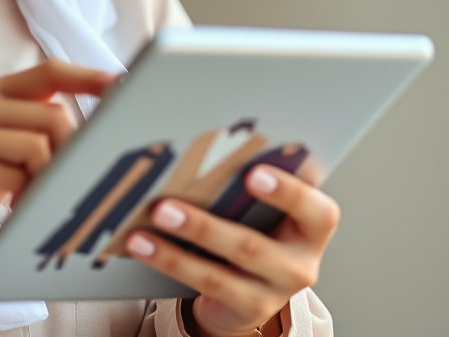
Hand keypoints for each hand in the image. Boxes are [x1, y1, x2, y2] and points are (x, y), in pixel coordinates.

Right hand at [0, 60, 113, 296]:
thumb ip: (28, 136)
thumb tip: (86, 138)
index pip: (48, 72)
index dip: (89, 77)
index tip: (123, 85)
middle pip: (55, 115)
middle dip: (71, 154)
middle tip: (67, 185)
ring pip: (42, 144)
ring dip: (49, 180)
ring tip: (36, 201)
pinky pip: (19, 174)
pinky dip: (29, 197)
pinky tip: (18, 209)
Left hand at [123, 166, 339, 336]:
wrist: (254, 289)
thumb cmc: (257, 230)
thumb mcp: (263, 208)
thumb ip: (246, 186)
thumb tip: (197, 152)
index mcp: (311, 228)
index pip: (317, 211)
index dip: (289, 193)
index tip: (254, 173)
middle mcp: (300, 263)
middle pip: (252, 246)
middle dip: (203, 226)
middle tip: (165, 206)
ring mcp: (274, 291)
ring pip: (221, 272)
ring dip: (174, 251)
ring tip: (148, 226)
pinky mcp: (249, 309)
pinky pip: (205, 285)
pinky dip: (170, 261)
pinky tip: (144, 245)